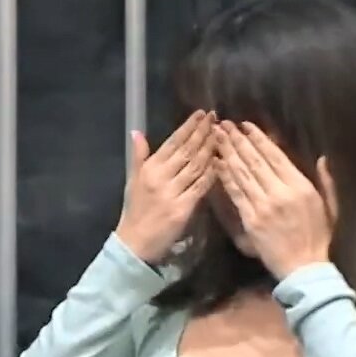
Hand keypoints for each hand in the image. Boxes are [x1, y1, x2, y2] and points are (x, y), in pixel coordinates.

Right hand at [115, 109, 215, 263]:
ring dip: (211, 149)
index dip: (188, 127)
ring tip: (223, 134)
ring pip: (196, 166)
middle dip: (203, 133)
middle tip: (217, 118)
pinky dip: (212, 173)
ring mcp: (172, 192)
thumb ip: (138, 156)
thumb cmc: (136, 210)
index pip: (173, 142)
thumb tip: (137, 132)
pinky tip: (223, 162)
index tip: (202, 114)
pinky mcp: (183, 208)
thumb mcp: (132, 181)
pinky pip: (201, 187)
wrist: (135, 242)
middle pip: (187, 151)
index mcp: (149, 168)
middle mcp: (160, 177)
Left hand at [214, 121, 336, 279]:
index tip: (245, 125)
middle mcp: (281, 192)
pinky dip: (225, 177)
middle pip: (255, 161)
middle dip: (237, 140)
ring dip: (227, 153)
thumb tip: (321, 158)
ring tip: (216, 137)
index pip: (275, 156)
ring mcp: (263, 206)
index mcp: (301, 186)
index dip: (258, 139)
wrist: (304, 268)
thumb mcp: (330, 207)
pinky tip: (216, 164)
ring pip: (242, 173)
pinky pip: (236, 193)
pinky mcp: (250, 219)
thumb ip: (326, 181)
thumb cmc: (319, 237)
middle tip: (223, 124)